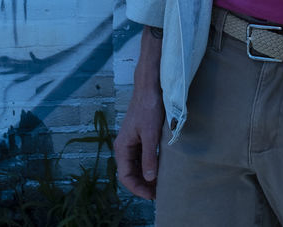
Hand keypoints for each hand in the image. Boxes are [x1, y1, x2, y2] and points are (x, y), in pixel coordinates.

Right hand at [115, 27, 164, 199]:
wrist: (150, 87)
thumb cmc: (148, 107)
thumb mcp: (150, 134)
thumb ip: (149, 156)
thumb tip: (150, 178)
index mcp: (122, 147)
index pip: (125, 176)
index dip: (138, 188)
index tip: (152, 196)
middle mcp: (124, 146)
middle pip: (131, 173)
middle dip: (143, 185)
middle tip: (158, 194)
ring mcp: (132, 141)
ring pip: (137, 166)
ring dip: (146, 176)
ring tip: (160, 185)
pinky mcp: (140, 136)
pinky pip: (142, 156)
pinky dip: (149, 165)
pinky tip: (161, 169)